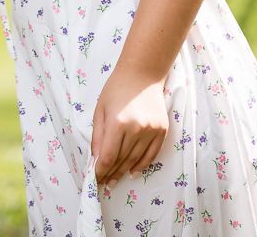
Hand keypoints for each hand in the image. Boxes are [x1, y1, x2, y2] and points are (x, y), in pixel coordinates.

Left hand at [91, 71, 167, 187]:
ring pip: (135, 160)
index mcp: (117, 123)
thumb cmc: (117, 88)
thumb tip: (95, 162)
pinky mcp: (161, 130)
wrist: (142, 73)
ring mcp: (151, 130)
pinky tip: (132, 172)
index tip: (94, 179)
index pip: (108, 157)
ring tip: (114, 180)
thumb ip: (97, 138)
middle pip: (121, 160)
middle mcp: (136, 129)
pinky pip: (151, 155)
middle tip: (103, 182)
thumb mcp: (100, 110)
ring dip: (123, 172)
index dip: (100, 172)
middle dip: (110, 173)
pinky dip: (141, 166)